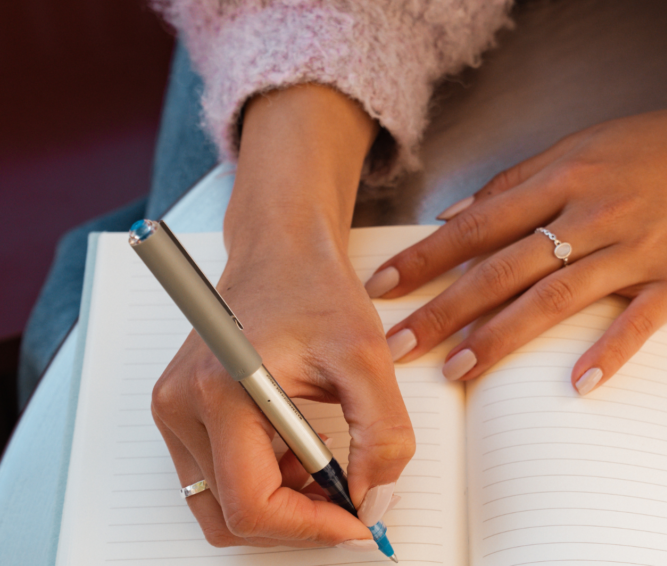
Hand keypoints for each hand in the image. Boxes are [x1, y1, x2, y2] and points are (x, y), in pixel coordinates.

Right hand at [151, 85, 414, 548]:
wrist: (280, 250)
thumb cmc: (315, 288)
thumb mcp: (367, 356)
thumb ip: (382, 435)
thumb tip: (372, 499)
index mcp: (222, 390)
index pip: (253, 504)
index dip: (312, 528)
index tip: (358, 522)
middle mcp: (182, 406)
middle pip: (231, 515)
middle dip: (298, 520)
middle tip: (349, 500)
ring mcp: (174, 411)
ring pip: (222, 503)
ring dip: (281, 502)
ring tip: (327, 462)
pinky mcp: (181, 411)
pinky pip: (217, 477)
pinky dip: (264, 481)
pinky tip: (302, 448)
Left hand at [366, 83, 666, 394]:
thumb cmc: (656, 147)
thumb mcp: (581, 146)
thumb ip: (518, 181)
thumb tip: (455, 214)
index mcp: (564, 178)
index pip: (478, 224)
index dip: (426, 258)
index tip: (384, 287)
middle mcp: (592, 213)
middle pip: (505, 268)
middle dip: (446, 309)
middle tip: (400, 345)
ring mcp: (636, 248)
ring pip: (557, 298)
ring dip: (503, 337)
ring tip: (458, 371)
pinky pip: (638, 322)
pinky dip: (608, 352)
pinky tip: (576, 384)